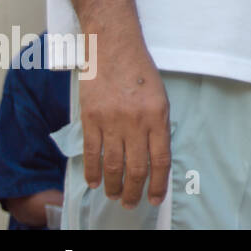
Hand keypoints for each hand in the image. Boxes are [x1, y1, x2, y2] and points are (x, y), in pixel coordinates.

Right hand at [79, 37, 170, 208]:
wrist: (113, 46)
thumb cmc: (140, 70)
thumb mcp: (160, 96)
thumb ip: (158, 125)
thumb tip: (155, 156)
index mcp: (158, 116)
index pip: (161, 159)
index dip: (158, 183)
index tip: (155, 198)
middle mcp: (136, 122)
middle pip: (137, 167)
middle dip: (135, 191)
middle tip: (133, 204)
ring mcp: (111, 121)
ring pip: (113, 165)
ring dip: (115, 186)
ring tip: (116, 197)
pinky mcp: (90, 118)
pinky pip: (91, 152)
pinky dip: (92, 171)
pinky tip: (95, 183)